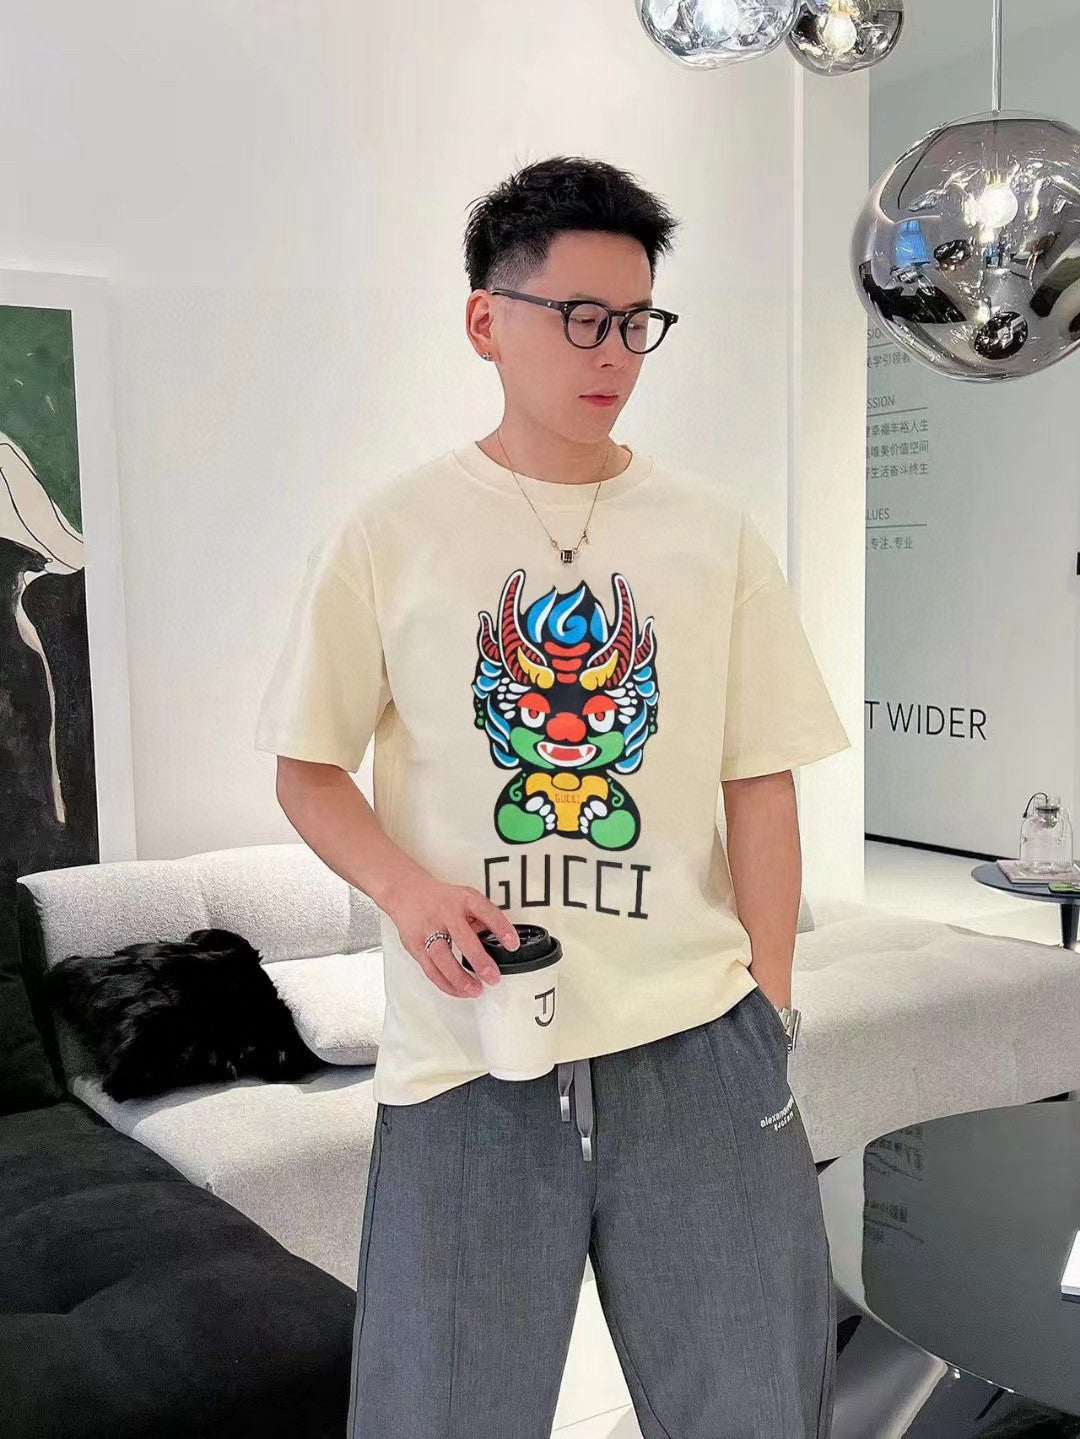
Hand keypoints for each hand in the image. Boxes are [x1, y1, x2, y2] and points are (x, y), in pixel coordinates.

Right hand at [383, 877, 518, 998]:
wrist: (406, 893)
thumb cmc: (440, 899)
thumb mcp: (465, 899)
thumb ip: (481, 919)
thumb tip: (499, 941)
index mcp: (463, 899)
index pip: (486, 912)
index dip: (501, 928)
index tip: (512, 944)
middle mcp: (445, 913)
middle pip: (462, 938)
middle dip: (479, 960)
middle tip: (493, 977)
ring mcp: (428, 930)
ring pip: (442, 958)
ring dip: (460, 978)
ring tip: (475, 990)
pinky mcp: (416, 946)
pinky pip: (431, 969)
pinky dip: (446, 984)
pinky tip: (458, 990)